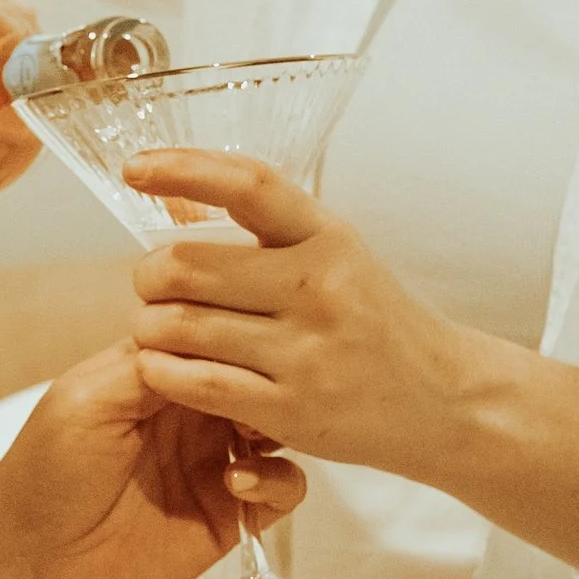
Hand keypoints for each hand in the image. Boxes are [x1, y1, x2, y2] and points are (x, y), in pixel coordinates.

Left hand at [0, 338, 301, 578]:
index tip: (245, 341)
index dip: (234, 336)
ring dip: (279, 424)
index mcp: (158, 374)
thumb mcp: (88, 399)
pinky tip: (239, 483)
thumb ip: (151, 364)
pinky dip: (278, 479)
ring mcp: (216, 460)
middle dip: (267, 378)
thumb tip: (209, 335)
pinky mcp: (232, 512)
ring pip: (280, 426)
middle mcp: (193, 412)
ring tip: (252, 436)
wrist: (40, 562)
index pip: (215, 337)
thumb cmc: (47, 473)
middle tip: (261, 389)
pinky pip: (284, 487)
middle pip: (256, 377)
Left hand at [123, 150, 481, 479]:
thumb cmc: (375, 322)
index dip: (183, 170)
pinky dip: (162, 372)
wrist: (443, 398)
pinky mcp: (292, 410)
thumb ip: (268, 231)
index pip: (249, 185)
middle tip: (153, 288)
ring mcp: (307, 352)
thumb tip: (180, 196)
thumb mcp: (336, 257)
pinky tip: (161, 369)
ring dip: (148, 328)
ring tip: (156, 331)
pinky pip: (197, 383)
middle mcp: (318, 288)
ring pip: (181, 327)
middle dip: (149, 276)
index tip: (135, 168)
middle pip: (187, 266)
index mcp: (328, 238)